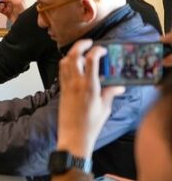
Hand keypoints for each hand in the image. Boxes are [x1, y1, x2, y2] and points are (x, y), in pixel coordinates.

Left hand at [56, 40, 123, 157]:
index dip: (96, 50)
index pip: (91, 60)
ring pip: (65, 62)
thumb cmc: (91, 124)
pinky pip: (62, 72)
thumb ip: (110, 93)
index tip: (102, 49)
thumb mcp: (105, 108)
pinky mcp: (61, 90)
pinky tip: (75, 67)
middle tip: (89, 43)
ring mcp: (66, 86)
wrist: (73, 137)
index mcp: (89, 86)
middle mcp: (75, 83)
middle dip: (80, 45)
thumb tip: (119, 86)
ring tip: (82, 54)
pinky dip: (67, 64)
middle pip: (73, 56)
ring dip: (72, 54)